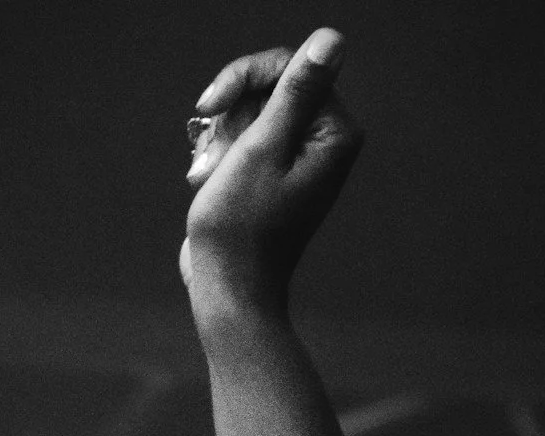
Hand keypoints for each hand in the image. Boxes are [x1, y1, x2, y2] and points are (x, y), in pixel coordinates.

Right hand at [181, 29, 361, 315]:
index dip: (243, 79)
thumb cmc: (243, 225)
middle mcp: (325, 142)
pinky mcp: (277, 171)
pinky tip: (209, 179)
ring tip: (209, 175)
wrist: (229, 288)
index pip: (287, 66)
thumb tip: (332, 39)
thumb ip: (296, 90)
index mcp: (335, 133)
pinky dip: (221, 152)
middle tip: (213, 154)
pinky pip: (245, 136)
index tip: (211, 105)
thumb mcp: (264, 146)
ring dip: (220, 137)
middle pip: (268, 86)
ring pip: (249, 110)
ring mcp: (301, 157)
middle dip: (231, 115)